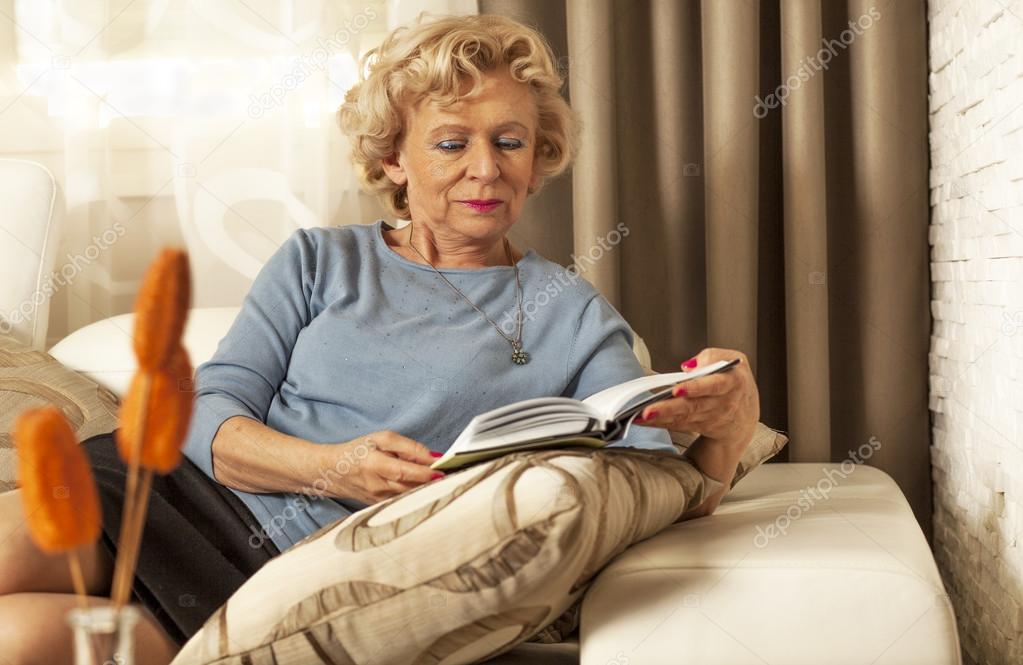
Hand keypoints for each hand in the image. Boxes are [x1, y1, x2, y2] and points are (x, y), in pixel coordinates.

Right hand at [313, 430, 443, 504]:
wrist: (332, 471)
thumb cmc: (358, 451)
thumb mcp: (381, 438)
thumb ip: (408, 446)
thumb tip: (433, 457)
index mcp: (374, 464)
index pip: (404, 472)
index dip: (425, 473)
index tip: (444, 471)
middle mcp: (377, 485)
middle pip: (411, 487)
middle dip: (432, 482)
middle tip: (454, 475)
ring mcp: (379, 500)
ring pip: (410, 497)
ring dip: (428, 490)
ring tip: (445, 482)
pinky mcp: (381, 507)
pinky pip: (404, 502)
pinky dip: (418, 496)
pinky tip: (429, 490)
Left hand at [635, 347, 759, 448]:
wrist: (744, 415)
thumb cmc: (735, 382)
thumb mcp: (733, 359)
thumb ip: (712, 356)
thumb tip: (689, 367)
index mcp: (732, 382)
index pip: (713, 385)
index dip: (695, 388)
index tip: (677, 389)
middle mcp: (723, 403)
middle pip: (693, 406)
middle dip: (668, 408)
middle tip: (648, 410)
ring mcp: (712, 419)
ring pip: (683, 418)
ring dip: (660, 418)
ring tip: (639, 415)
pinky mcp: (700, 428)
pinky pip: (678, 425)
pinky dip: (660, 423)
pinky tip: (643, 421)